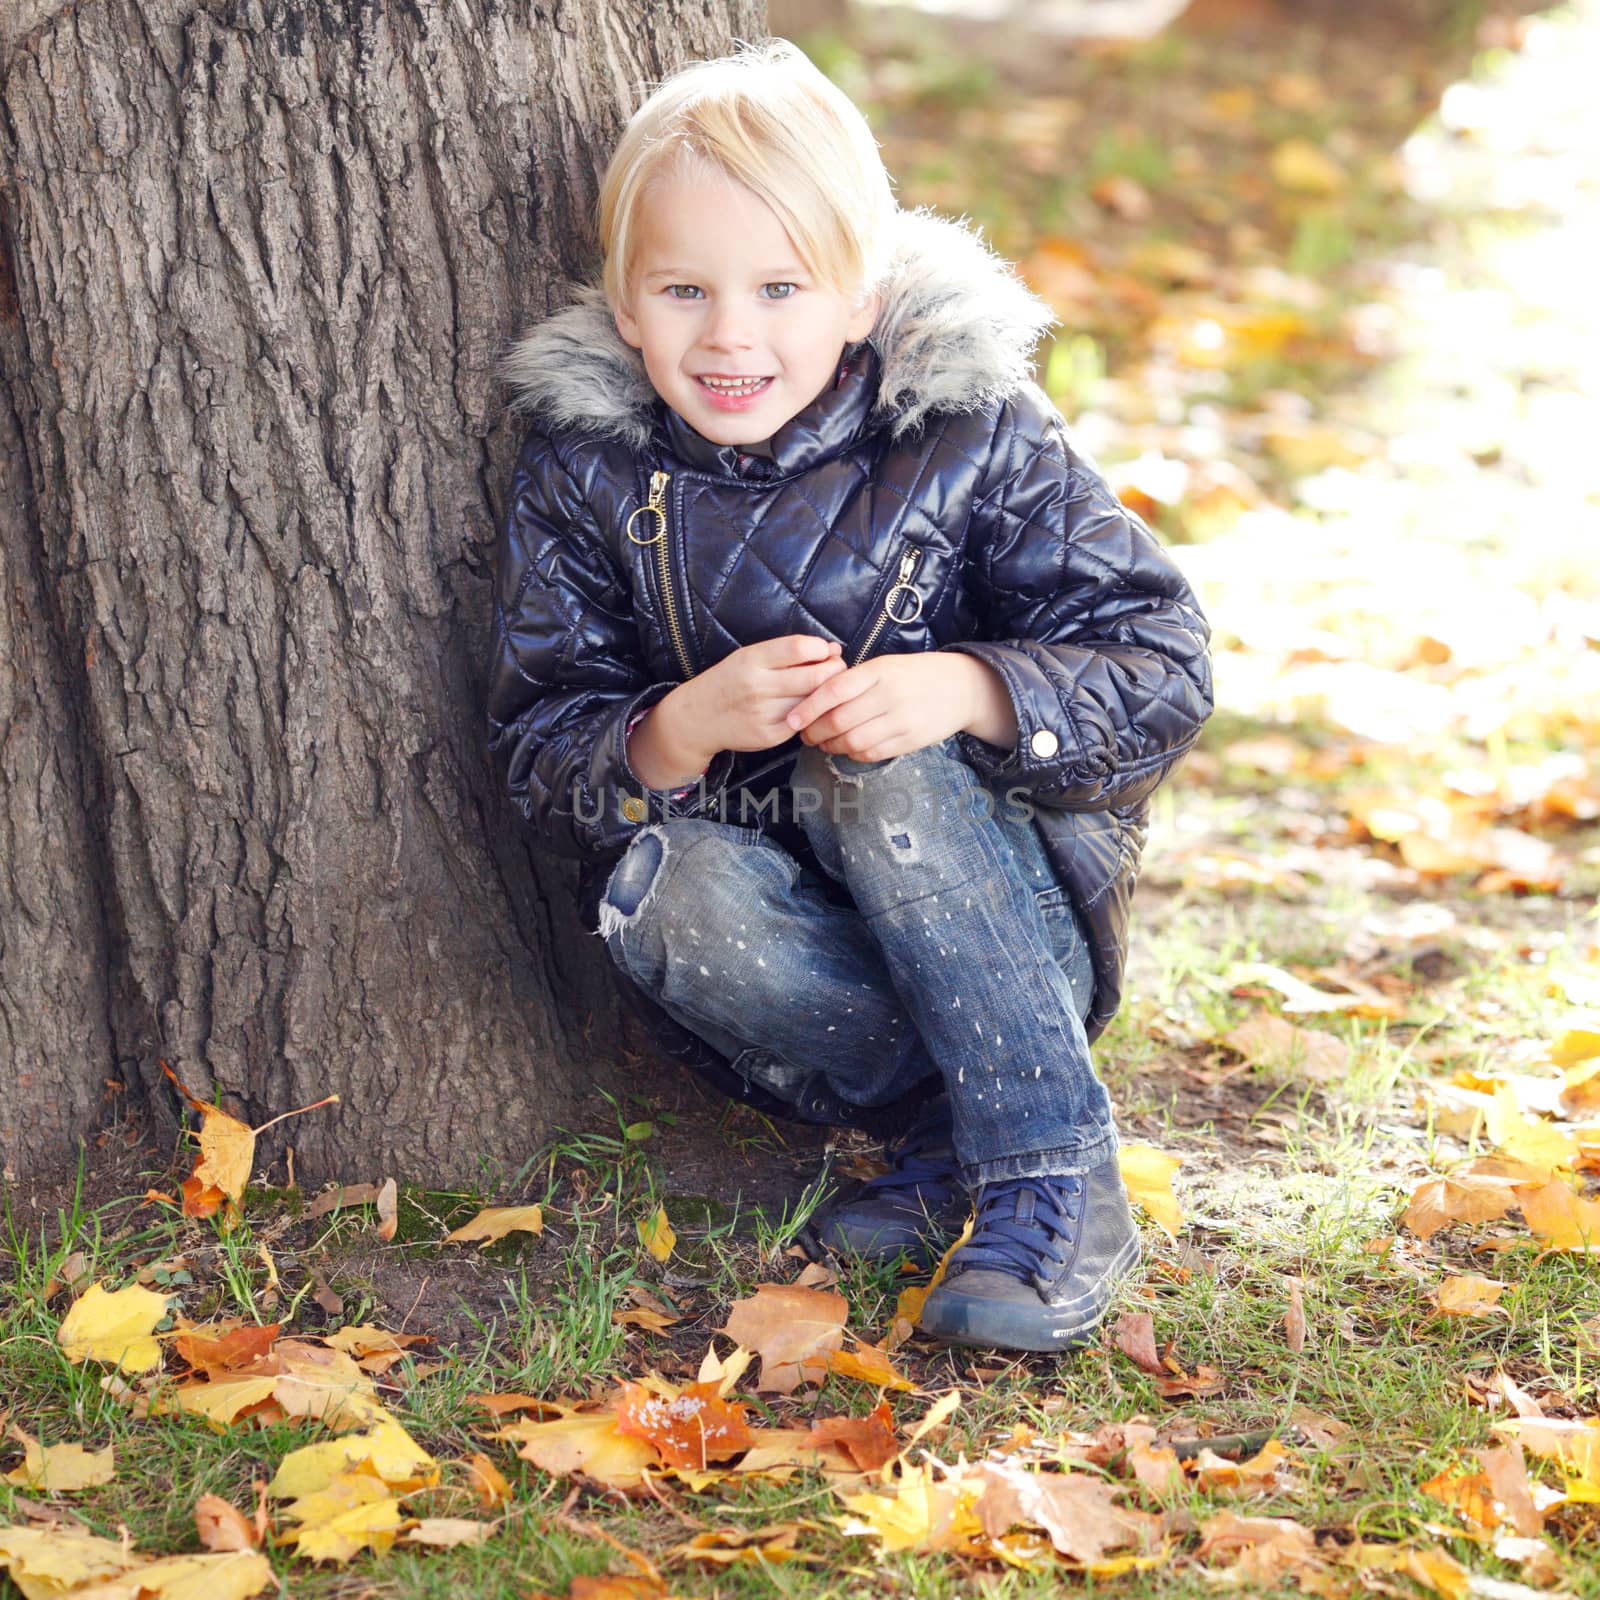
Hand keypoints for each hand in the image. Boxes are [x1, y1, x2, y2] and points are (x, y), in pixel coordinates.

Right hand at [670, 634, 848, 762]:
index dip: (821, 648)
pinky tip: (807, 708)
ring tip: (823, 688)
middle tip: (837, 670)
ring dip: (826, 695)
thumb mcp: (749, 656)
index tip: (826, 651)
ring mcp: (763, 714)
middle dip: (834, 671)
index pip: (799, 648)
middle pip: (814, 677)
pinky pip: (803, 722)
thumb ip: (788, 652)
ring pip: (812, 701)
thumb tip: (832, 648)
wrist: (698, 717)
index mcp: (752, 659)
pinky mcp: (770, 736)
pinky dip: (811, 714)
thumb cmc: (730, 681)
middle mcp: (757, 686)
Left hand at [785, 652, 1015, 761]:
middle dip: (814, 732)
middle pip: (839, 721)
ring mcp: (901, 720)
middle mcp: (889, 695)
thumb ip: (854, 680)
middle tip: (804, 734)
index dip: (809, 708)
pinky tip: (847, 748)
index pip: (834, 690)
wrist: (961, 688)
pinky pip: (871, 753)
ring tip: (823, 743)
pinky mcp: (910, 741)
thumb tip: (814, 697)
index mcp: (879, 671)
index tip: (791, 719)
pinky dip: (852, 754)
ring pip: (852, 741)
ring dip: (830, 746)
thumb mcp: (885, 665)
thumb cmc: (914, 675)